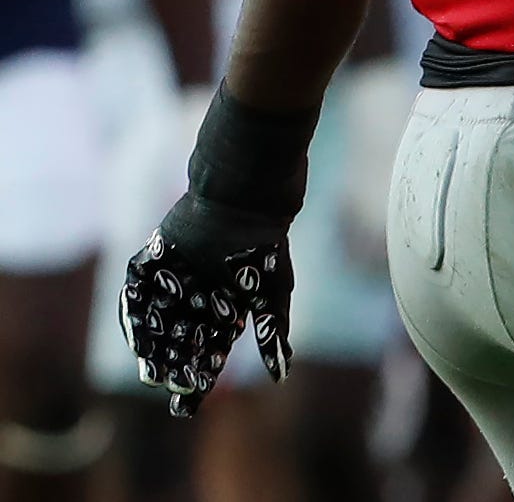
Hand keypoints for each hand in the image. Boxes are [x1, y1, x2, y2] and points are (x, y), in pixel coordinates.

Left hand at [119, 197, 292, 416]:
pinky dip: (133, 317)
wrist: (243, 205)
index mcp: (219, 316)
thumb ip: (273, 335)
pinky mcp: (148, 267)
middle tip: (166, 384)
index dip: (198, 380)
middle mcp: (191, 306)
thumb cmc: (262, 251)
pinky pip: (134, 297)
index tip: (187, 406)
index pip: (206, 357)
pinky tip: (135, 336)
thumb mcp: (272, 296)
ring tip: (150, 370)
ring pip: (154, 326)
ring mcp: (168, 287)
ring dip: (151, 349)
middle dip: (172, 367)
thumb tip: (281, 376)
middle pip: (177, 346)